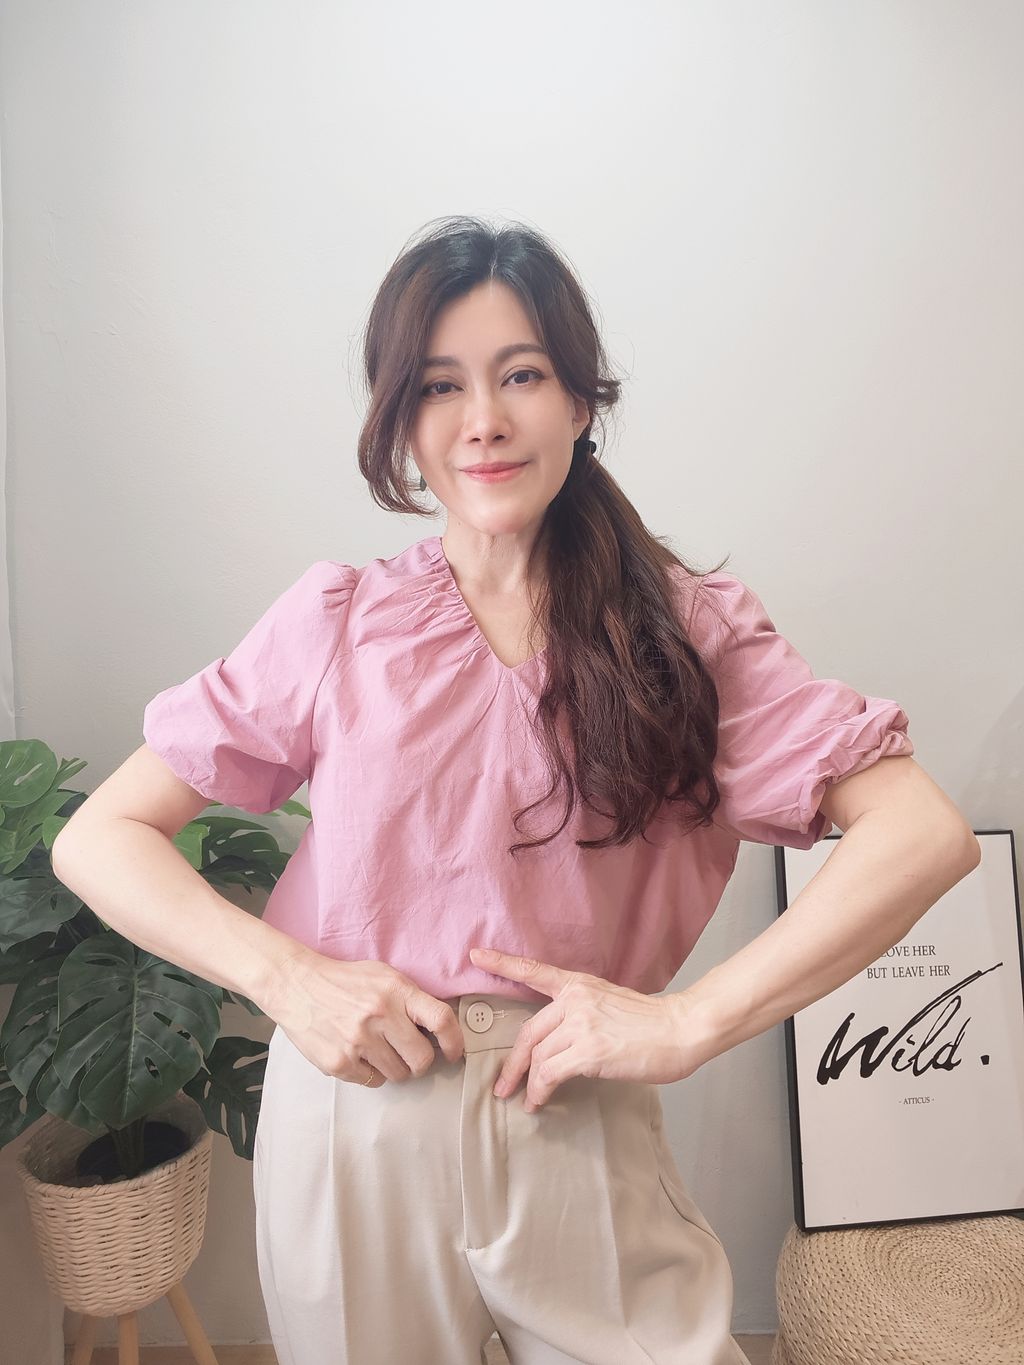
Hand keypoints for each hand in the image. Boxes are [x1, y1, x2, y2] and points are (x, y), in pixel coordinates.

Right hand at [259, 948, 464, 1084]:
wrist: (296, 985)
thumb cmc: (344, 981)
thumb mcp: (384, 975)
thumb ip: (411, 998)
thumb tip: (441, 1028)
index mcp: (396, 990)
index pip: (441, 1020)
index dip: (455, 1042)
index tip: (454, 1052)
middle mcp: (380, 1015)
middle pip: (422, 1059)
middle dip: (420, 1062)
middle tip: (410, 1055)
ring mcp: (359, 1041)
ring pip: (399, 1075)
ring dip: (394, 1068)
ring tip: (378, 1050)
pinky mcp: (339, 1063)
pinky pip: (372, 1081)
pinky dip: (370, 1073)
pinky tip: (359, 1054)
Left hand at [468, 947, 708, 1112]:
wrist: (681, 1029)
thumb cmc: (652, 1023)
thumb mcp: (611, 1003)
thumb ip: (582, 1013)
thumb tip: (562, 1039)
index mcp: (580, 985)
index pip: (534, 972)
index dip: (503, 963)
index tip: (477, 955)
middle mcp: (575, 1001)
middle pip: (529, 1033)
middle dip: (512, 1063)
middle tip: (502, 1085)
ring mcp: (581, 1025)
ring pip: (538, 1056)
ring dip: (527, 1083)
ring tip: (525, 1100)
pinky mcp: (588, 1052)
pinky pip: (550, 1074)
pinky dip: (540, 1091)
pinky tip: (539, 1102)